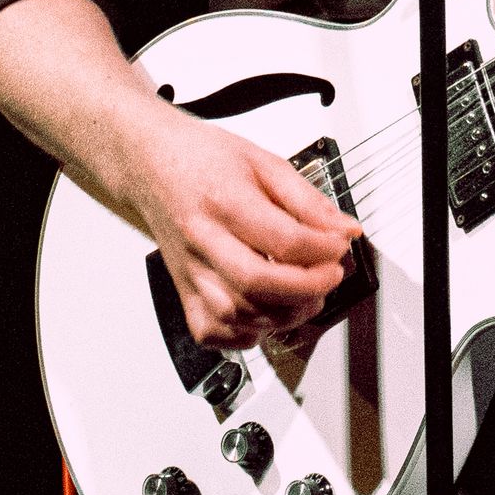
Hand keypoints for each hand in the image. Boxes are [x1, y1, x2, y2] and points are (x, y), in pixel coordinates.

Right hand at [112, 110, 359, 349]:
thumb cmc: (201, 160)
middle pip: (258, 283)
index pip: (283, 240)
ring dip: (283, 314)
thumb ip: (307, 200)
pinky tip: (267, 313)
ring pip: (237, 315)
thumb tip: (344, 230)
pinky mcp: (182, 293)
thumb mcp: (264, 163)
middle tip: (330, 276)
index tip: (340, 245)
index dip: (323, 249)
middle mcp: (201, 241)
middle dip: (307, 288)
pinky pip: (212, 332)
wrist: (150, 166)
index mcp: (224, 201)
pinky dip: (246, 334)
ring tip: (306, 294)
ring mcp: (188, 272)